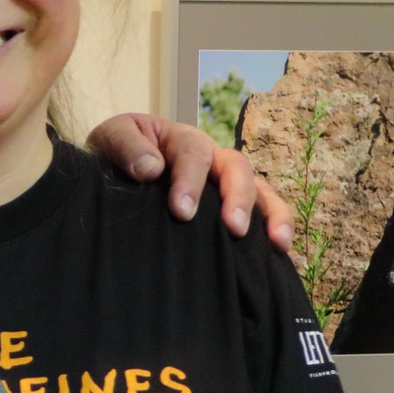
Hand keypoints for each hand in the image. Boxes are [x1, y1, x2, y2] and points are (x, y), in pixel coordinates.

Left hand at [86, 114, 292, 252]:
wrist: (116, 166)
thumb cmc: (116, 153)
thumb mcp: (111, 138)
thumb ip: (126, 146)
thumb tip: (152, 168)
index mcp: (180, 139)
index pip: (193, 154)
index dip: (190, 181)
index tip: (182, 211)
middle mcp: (211, 157)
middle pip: (236, 167)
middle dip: (238, 197)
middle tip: (234, 229)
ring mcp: (224, 181)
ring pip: (260, 188)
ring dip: (272, 213)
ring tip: (277, 243)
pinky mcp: (230, 205)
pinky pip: (263, 212)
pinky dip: (276, 228)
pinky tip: (282, 254)